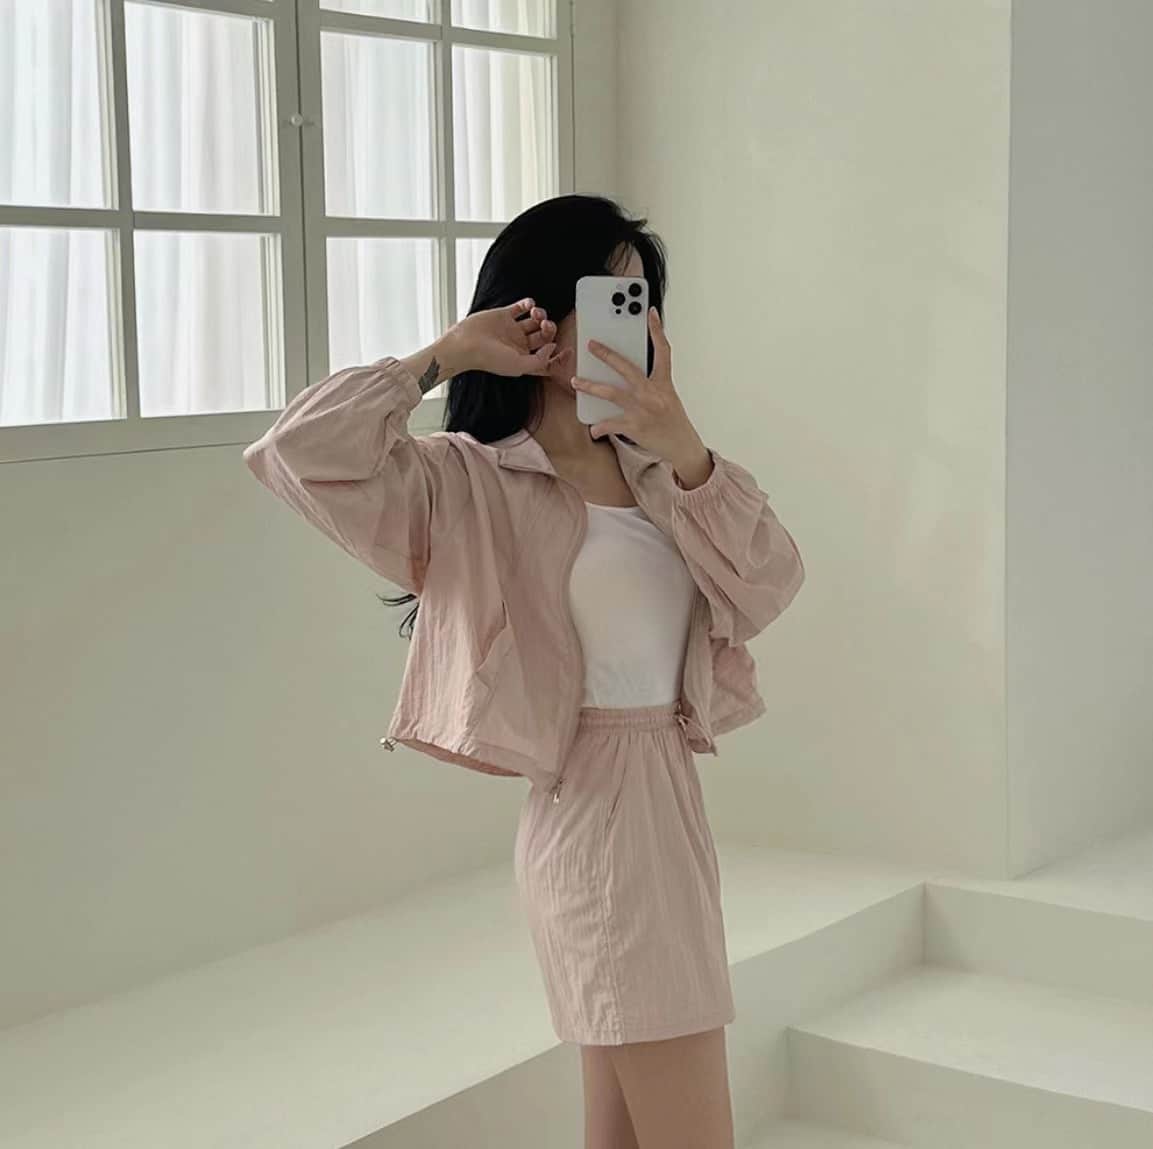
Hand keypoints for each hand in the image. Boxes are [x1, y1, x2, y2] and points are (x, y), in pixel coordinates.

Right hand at [442, 297, 557, 377]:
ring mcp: (512, 329)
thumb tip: (553, 347)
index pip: (547, 360)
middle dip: (549, 330)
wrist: (466, 344)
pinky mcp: (504, 315)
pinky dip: (528, 303)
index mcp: (525, 359)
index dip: (560, 357)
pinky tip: (528, 305)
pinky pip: (521, 307)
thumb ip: (540, 360)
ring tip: (536, 313)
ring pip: (535, 320)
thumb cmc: (489, 359)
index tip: (569, 349)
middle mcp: (520, 344)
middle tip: (545, 325)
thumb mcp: (519, 365)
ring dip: (540, 315)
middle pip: (544, 336)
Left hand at [570, 308, 711, 484]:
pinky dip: (598, 427)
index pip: (663, 351)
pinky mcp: (634, 427)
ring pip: (610, 393)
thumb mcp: (667, 396)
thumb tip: (625, 372)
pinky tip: (593, 428)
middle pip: (626, 368)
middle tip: (591, 344)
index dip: (657, 330)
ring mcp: (642, 410)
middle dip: (606, 355)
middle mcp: (652, 393)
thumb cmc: (672, 420)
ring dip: (590, 386)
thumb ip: (650, 383)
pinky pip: (609, 424)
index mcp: (663, 383)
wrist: (682, 446)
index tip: (650, 313)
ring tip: (576, 382)